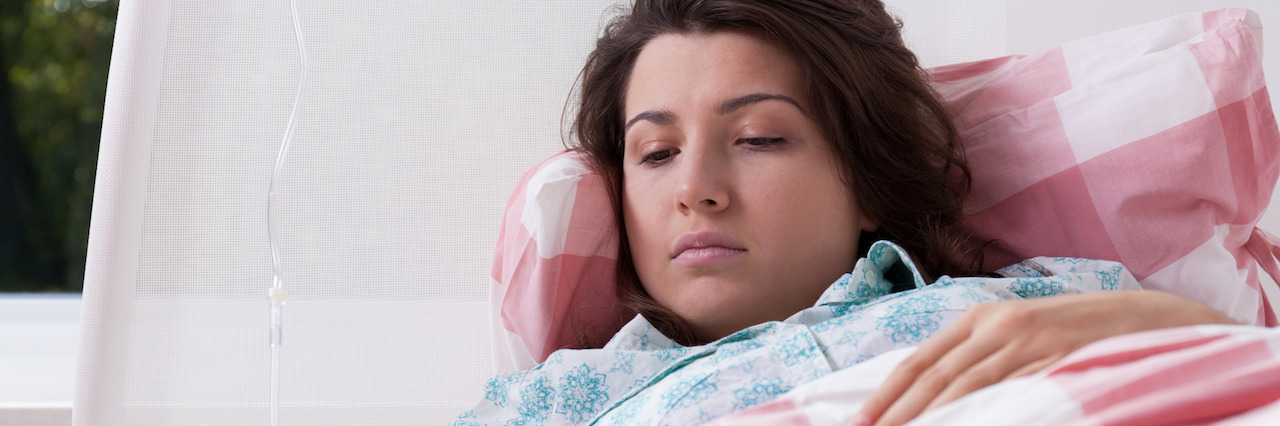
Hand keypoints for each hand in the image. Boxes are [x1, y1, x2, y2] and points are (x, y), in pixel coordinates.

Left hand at [851, 290, 1237, 425]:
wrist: (1143, 318)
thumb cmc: (1073, 332)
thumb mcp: (1017, 334)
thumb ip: (977, 357)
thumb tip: (933, 390)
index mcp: (980, 318)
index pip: (921, 360)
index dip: (888, 391)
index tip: (861, 420)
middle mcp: (997, 326)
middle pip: (934, 375)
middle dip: (897, 409)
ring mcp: (1026, 343)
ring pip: (965, 386)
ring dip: (930, 415)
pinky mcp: (1055, 362)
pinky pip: (1010, 394)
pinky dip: (980, 414)